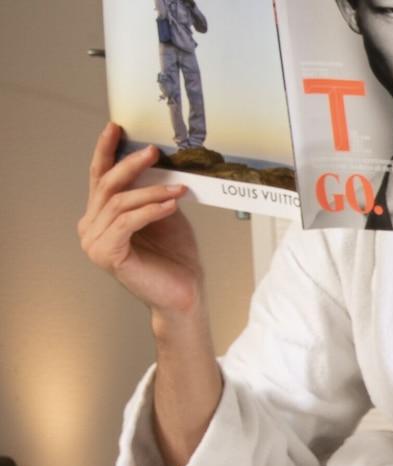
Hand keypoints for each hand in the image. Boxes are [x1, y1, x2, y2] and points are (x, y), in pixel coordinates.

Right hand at [78, 123, 203, 317]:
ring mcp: (94, 242)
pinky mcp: (107, 254)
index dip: (106, 150)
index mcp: (100, 216)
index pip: (99, 177)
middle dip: (130, 164)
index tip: (116, 127)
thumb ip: (154, 190)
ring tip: (177, 189)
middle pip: (106, 185)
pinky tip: (170, 204)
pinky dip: (150, 210)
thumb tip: (157, 160)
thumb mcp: (164, 213)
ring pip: (119, 203)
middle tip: (153, 151)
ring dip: (151, 191)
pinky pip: (127, 222)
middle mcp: (90, 227)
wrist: (184, 294)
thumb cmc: (175, 258)